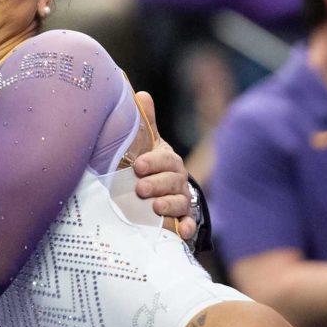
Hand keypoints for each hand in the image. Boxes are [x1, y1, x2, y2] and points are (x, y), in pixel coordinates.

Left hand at [131, 91, 196, 240]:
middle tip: (140, 188)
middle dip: (157, 184)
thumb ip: (146, 124)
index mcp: (169, 161)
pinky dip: (186, 228)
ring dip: (169, 205)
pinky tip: (182, 232)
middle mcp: (178, 180)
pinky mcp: (183, 219)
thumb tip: (141, 95)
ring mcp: (182, 200)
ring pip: (180, 202)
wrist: (164, 191)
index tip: (138, 166)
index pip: (165, 160)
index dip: (153, 162)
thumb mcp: (149, 144)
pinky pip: (189, 224)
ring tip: (154, 207)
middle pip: (172, 181)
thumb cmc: (153, 165)